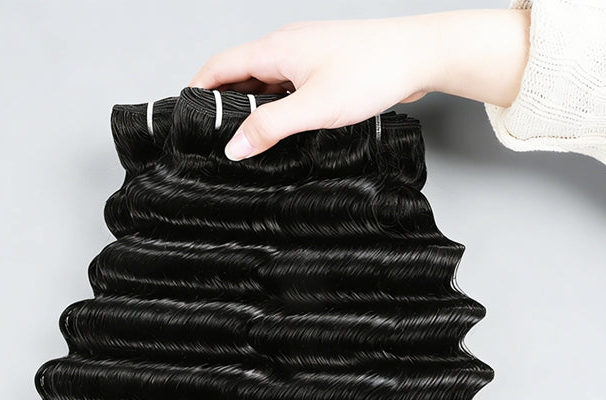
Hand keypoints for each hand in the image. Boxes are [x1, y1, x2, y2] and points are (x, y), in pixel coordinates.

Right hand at [187, 11, 530, 159]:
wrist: (419, 56)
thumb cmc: (373, 72)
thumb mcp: (313, 108)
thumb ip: (270, 128)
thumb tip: (235, 146)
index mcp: (276, 49)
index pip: (219, 66)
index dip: (199, 90)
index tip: (187, 114)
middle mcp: (287, 47)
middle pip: (239, 74)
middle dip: (224, 103)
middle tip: (216, 136)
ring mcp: (306, 56)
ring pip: (265, 81)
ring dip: (253, 107)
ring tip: (247, 138)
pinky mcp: (324, 66)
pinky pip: (287, 85)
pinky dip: (276, 105)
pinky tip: (284, 126)